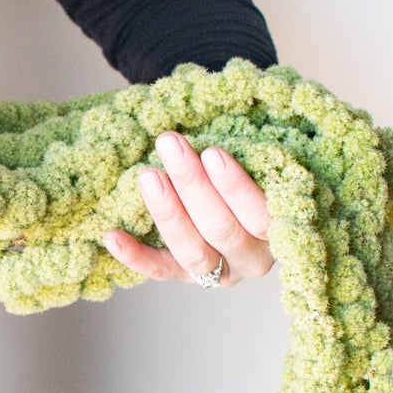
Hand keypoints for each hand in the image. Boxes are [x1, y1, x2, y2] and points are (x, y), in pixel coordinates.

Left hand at [102, 131, 273, 286]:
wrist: (237, 207)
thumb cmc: (254, 175)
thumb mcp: (262, 165)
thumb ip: (253, 154)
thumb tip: (221, 115)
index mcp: (280, 231)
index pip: (260, 215)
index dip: (235, 187)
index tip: (212, 153)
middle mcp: (252, 259)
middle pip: (221, 228)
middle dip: (192, 186)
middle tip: (170, 146)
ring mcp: (219, 273)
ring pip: (191, 250)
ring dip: (167, 212)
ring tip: (147, 176)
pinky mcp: (185, 277)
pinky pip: (159, 270)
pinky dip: (134, 256)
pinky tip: (111, 236)